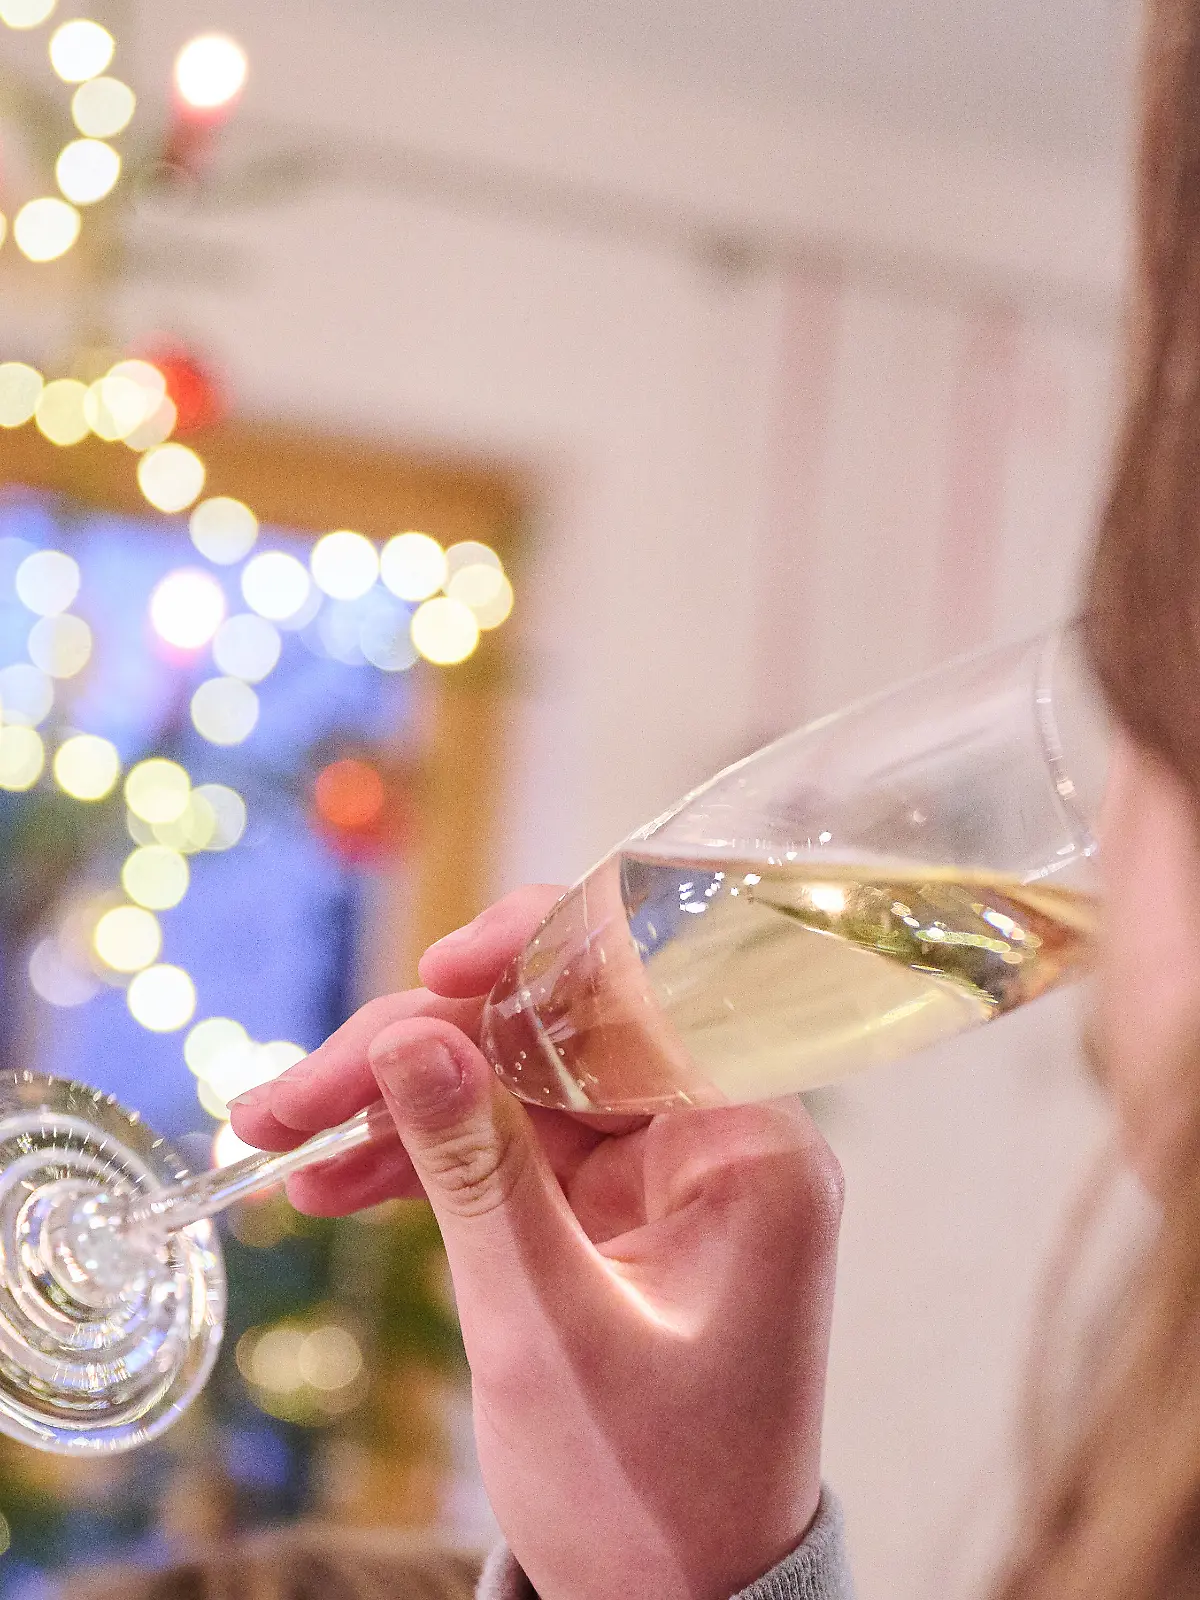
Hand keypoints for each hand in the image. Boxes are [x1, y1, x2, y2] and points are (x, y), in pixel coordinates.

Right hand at [231, 886, 843, 1599]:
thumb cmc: (648, 1492)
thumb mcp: (545, 1329)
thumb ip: (477, 1173)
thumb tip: (408, 1035)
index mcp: (747, 1148)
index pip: (640, 996)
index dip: (529, 959)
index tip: (428, 974)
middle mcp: (712, 1136)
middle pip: (552, 1036)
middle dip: (416, 1054)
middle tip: (287, 1096)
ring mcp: (656, 1168)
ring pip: (512, 1084)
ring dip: (396, 1106)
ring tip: (276, 1137)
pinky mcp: (608, 1204)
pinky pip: (508, 1145)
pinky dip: (422, 1157)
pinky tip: (333, 1180)